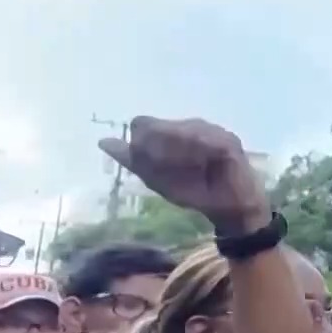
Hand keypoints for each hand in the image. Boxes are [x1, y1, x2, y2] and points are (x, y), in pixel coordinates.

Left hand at [99, 117, 268, 232]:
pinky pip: (204, 141)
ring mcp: (211, 131)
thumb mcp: (155, 176)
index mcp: (172, 132)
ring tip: (188, 173)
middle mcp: (191, 126)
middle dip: (159, 151)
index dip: (142, 144)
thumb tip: (102, 141)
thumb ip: (131, 159)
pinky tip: (198, 167)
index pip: (142, 124)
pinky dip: (196, 154)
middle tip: (170, 171)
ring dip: (177, 154)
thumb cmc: (194, 191)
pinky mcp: (228, 141)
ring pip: (181, 131)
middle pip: (159, 127)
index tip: (149, 164)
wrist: (229, 208)